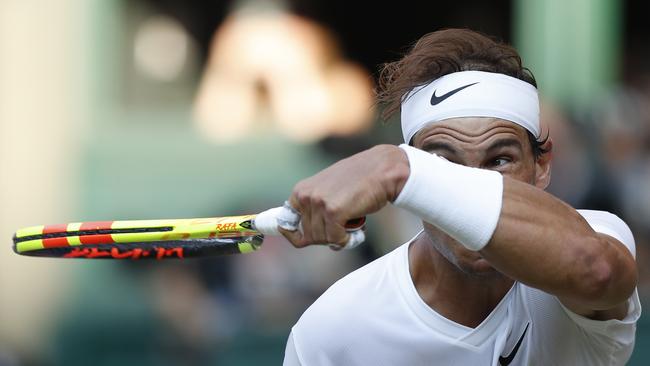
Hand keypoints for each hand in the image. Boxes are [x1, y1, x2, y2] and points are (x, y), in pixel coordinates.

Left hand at [280, 145, 408, 248]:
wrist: (382, 170)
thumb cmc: (359, 181)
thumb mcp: (329, 190)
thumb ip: (316, 208)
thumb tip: (305, 237)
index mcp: (301, 190)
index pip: (287, 222)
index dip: (295, 236)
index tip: (304, 241)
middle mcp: (306, 196)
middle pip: (309, 235)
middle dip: (326, 237)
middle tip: (343, 230)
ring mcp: (319, 203)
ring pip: (322, 238)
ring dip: (339, 238)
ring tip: (353, 226)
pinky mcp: (333, 211)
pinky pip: (335, 239)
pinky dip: (346, 240)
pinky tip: (357, 232)